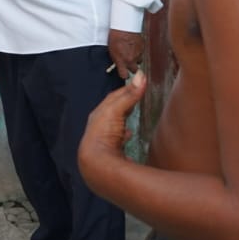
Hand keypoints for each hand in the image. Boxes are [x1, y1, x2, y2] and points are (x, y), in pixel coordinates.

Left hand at [79, 69, 145, 183]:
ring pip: (114, 125)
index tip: (137, 83)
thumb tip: (141, 74)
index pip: (113, 97)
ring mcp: (105, 140)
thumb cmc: (103, 134)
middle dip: (123, 103)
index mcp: (99, 114)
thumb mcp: (116, 111)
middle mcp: (99, 125)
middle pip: (113, 110)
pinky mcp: (112, 152)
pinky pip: (119, 141)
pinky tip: (128, 136)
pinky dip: (124, 135)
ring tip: (131, 113)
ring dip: (122, 119)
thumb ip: (130, 95)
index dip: (126, 90)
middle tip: (136, 96)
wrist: (97, 165)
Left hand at [107, 28, 143, 78]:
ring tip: (130, 52)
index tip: (123, 73)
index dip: (124, 74)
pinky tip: (133, 46)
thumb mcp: (112, 51)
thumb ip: (117, 60)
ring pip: (139, 62)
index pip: (124, 76)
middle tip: (128, 63)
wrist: (124, 26)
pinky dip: (138, 52)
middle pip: (135, 71)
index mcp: (122, 61)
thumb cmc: (116, 37)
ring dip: (135, 59)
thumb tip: (118, 64)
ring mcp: (138, 55)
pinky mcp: (142, 48)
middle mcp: (131, 60)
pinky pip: (141, 54)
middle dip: (132, 68)